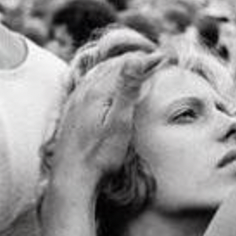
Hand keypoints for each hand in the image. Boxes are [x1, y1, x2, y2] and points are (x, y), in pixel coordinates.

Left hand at [51, 51, 161, 186]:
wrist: (72, 177)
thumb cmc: (99, 155)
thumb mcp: (119, 123)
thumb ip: (127, 90)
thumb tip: (135, 59)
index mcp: (97, 91)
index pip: (125, 67)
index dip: (146, 61)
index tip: (164, 58)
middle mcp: (84, 91)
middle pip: (111, 66)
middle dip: (134, 60)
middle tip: (154, 58)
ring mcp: (75, 101)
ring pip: (98, 73)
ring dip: (118, 66)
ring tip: (134, 64)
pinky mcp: (71, 111)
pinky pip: (88, 83)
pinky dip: (103, 76)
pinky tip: (105, 82)